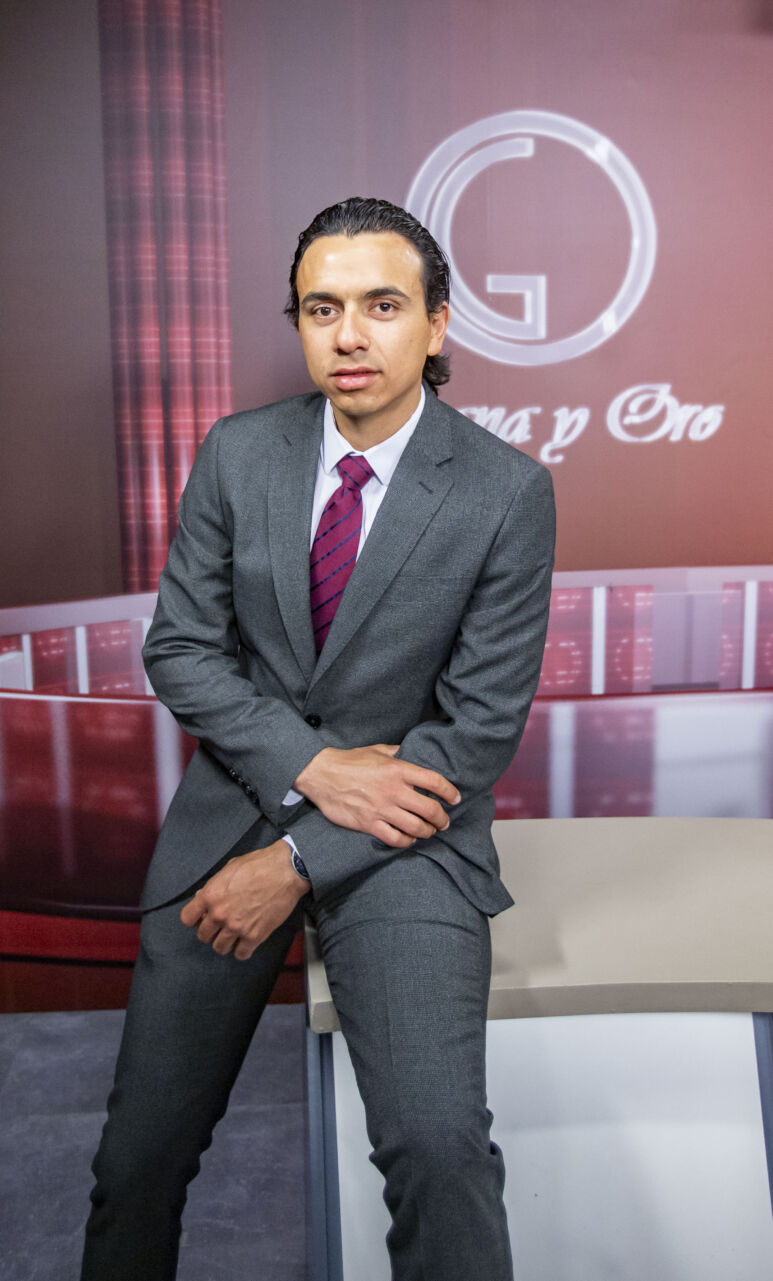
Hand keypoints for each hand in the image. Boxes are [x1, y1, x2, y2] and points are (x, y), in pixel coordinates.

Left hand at [180, 840, 307, 960]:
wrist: (286, 871)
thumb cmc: (259, 865)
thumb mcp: (229, 869)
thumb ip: (214, 886)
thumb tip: (204, 898)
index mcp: (210, 895)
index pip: (187, 918)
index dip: (194, 918)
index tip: (202, 918)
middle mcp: (219, 914)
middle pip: (203, 936)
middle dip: (210, 931)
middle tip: (221, 925)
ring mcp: (236, 927)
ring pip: (219, 948)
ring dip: (225, 942)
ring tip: (234, 934)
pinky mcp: (254, 936)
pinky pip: (241, 954)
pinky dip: (243, 950)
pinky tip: (247, 941)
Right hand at [293, 744, 460, 847]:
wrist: (321, 774)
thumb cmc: (349, 761)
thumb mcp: (377, 750)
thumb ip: (398, 752)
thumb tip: (414, 754)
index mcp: (398, 769)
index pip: (434, 782)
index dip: (450, 792)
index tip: (455, 798)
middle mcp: (393, 790)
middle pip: (430, 809)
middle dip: (442, 819)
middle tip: (444, 822)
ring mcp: (381, 809)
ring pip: (416, 828)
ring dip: (427, 832)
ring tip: (429, 831)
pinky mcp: (369, 824)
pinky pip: (395, 839)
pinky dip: (407, 841)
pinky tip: (408, 839)